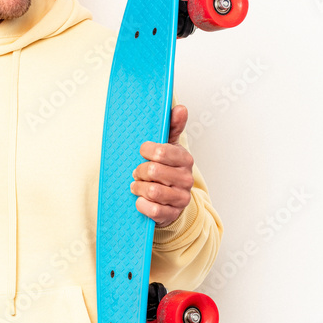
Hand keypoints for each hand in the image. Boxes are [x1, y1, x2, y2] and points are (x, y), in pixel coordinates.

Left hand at [130, 105, 194, 226]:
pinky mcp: (172, 215)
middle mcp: (186, 179)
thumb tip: (180, 108)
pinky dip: (141, 205)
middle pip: (153, 171)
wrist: (171, 202)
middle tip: (137, 172)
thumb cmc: (167, 170)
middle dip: (140, 171)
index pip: (162, 151)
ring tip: (137, 185)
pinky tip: (140, 201)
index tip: (142, 151)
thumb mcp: (169, 147)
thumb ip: (173, 127)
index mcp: (185, 159)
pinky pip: (153, 210)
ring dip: (139, 187)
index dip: (147, 151)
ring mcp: (180, 198)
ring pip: (152, 191)